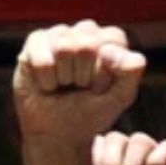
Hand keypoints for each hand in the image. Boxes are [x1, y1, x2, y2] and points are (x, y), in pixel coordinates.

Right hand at [13, 21, 144, 151]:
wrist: (57, 133)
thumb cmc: (90, 113)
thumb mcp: (118, 99)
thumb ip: (130, 74)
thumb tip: (115, 53)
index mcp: (110, 41)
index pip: (112, 43)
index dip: (106, 73)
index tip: (100, 88)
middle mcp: (86, 31)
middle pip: (86, 46)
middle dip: (84, 76)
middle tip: (80, 87)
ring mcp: (60, 34)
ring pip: (63, 49)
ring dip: (64, 78)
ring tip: (64, 85)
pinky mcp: (35, 42)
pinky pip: (43, 60)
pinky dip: (47, 81)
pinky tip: (48, 84)